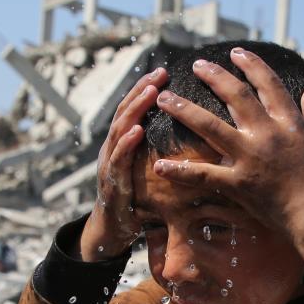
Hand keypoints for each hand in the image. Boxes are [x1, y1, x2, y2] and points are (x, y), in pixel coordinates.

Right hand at [77, 67, 167, 260]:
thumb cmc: (136, 201)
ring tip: (150, 93)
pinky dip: (125, 144)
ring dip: (135, 110)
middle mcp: (113, 149)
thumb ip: (163, 155)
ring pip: (120, 131)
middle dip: (141, 91)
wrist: (112, 231)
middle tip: (158, 74)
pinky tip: (136, 131)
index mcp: (122, 145)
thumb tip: (194, 141)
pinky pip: (117, 161)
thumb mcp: (151, 174)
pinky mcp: (110, 184)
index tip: (163, 72)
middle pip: (126, 113)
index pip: (135, 111)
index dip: (146, 90)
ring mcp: (109, 165)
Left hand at [150, 47, 303, 261]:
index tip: (236, 53)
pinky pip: (203, 175)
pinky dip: (180, 170)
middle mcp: (266, 134)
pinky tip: (160, 165)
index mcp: (289, 122)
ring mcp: (249, 158)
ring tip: (165, 99)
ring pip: (210, 126)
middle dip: (214, 76)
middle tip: (197, 65)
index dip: (251, 65)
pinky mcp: (238, 183)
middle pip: (235, 96)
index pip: (268, 84)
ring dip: (184, 110)